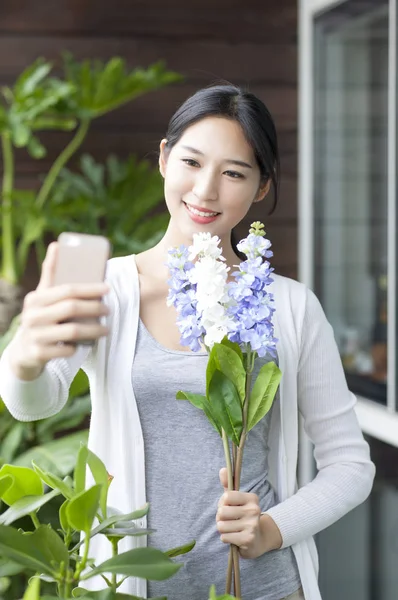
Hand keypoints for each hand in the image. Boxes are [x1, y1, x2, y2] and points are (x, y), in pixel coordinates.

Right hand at [8, 242, 109, 380]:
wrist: (23, 352)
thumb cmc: (40, 318)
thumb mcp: (42, 297)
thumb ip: (50, 274)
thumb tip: (56, 245)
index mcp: (35, 299)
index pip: (67, 290)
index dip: (89, 288)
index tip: (107, 288)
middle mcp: (32, 316)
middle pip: (71, 309)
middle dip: (94, 308)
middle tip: (108, 309)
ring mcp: (34, 336)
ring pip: (72, 331)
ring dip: (93, 330)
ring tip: (106, 329)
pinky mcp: (38, 354)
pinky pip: (66, 350)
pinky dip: (79, 347)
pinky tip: (86, 344)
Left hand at [216, 467, 282, 558]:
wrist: (258, 540)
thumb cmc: (243, 516)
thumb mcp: (236, 499)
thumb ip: (228, 484)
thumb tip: (223, 469)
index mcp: (252, 498)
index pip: (226, 496)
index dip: (222, 503)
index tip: (229, 507)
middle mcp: (254, 510)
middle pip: (221, 512)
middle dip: (220, 518)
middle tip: (229, 520)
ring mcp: (252, 525)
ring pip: (221, 526)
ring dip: (222, 529)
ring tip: (231, 529)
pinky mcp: (248, 539)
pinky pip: (224, 537)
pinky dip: (226, 538)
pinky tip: (234, 537)